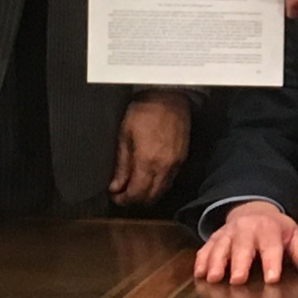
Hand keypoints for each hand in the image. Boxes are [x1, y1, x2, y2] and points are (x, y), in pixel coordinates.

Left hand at [110, 90, 190, 206]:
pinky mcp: (182, 159)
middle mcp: (164, 167)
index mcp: (147, 161)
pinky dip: (158, 185)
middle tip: (122, 195)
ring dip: (147, 194)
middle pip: (150, 197)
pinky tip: (149, 178)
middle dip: (135, 200)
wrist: (169, 97)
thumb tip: (115, 187)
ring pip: (162, 191)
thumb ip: (122, 165)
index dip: (124, 200)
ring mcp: (176, 164)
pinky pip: (170, 181)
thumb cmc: (144, 112)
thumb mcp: (125, 135)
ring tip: (134, 187)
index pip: (136, 194)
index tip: (115, 196)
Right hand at [194, 199, 297, 283]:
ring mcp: (228, 233)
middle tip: (237, 280)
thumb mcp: (292, 234)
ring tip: (213, 278)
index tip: (272, 278)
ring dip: (216, 263)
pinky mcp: (215, 237)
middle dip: (239, 264)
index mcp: (268, 230)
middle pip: (242, 247)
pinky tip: (199, 273)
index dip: (272, 263)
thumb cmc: (274, 227)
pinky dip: (201, 260)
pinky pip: (206, 248)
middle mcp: (246, 230)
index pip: (271, 247)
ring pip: (220, 247)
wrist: (252, 209)